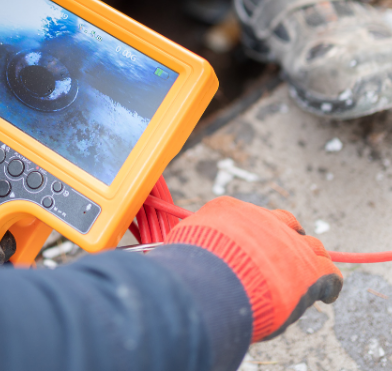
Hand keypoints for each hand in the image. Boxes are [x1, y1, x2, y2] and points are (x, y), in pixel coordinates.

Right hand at [166, 197, 342, 341]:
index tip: (253, 243)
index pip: (249, 216)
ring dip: (311, 257)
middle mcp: (264, 221)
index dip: (254, 231)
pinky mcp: (310, 270)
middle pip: (285, 222)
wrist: (214, 278)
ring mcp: (290, 243)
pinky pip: (330, 273)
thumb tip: (173, 249)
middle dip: (286, 235)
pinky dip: (330, 284)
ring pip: (312, 244)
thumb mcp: (182, 243)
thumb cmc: (192, 264)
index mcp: (232, 210)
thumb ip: (188, 243)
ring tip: (311, 268)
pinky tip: (328, 293)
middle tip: (284, 252)